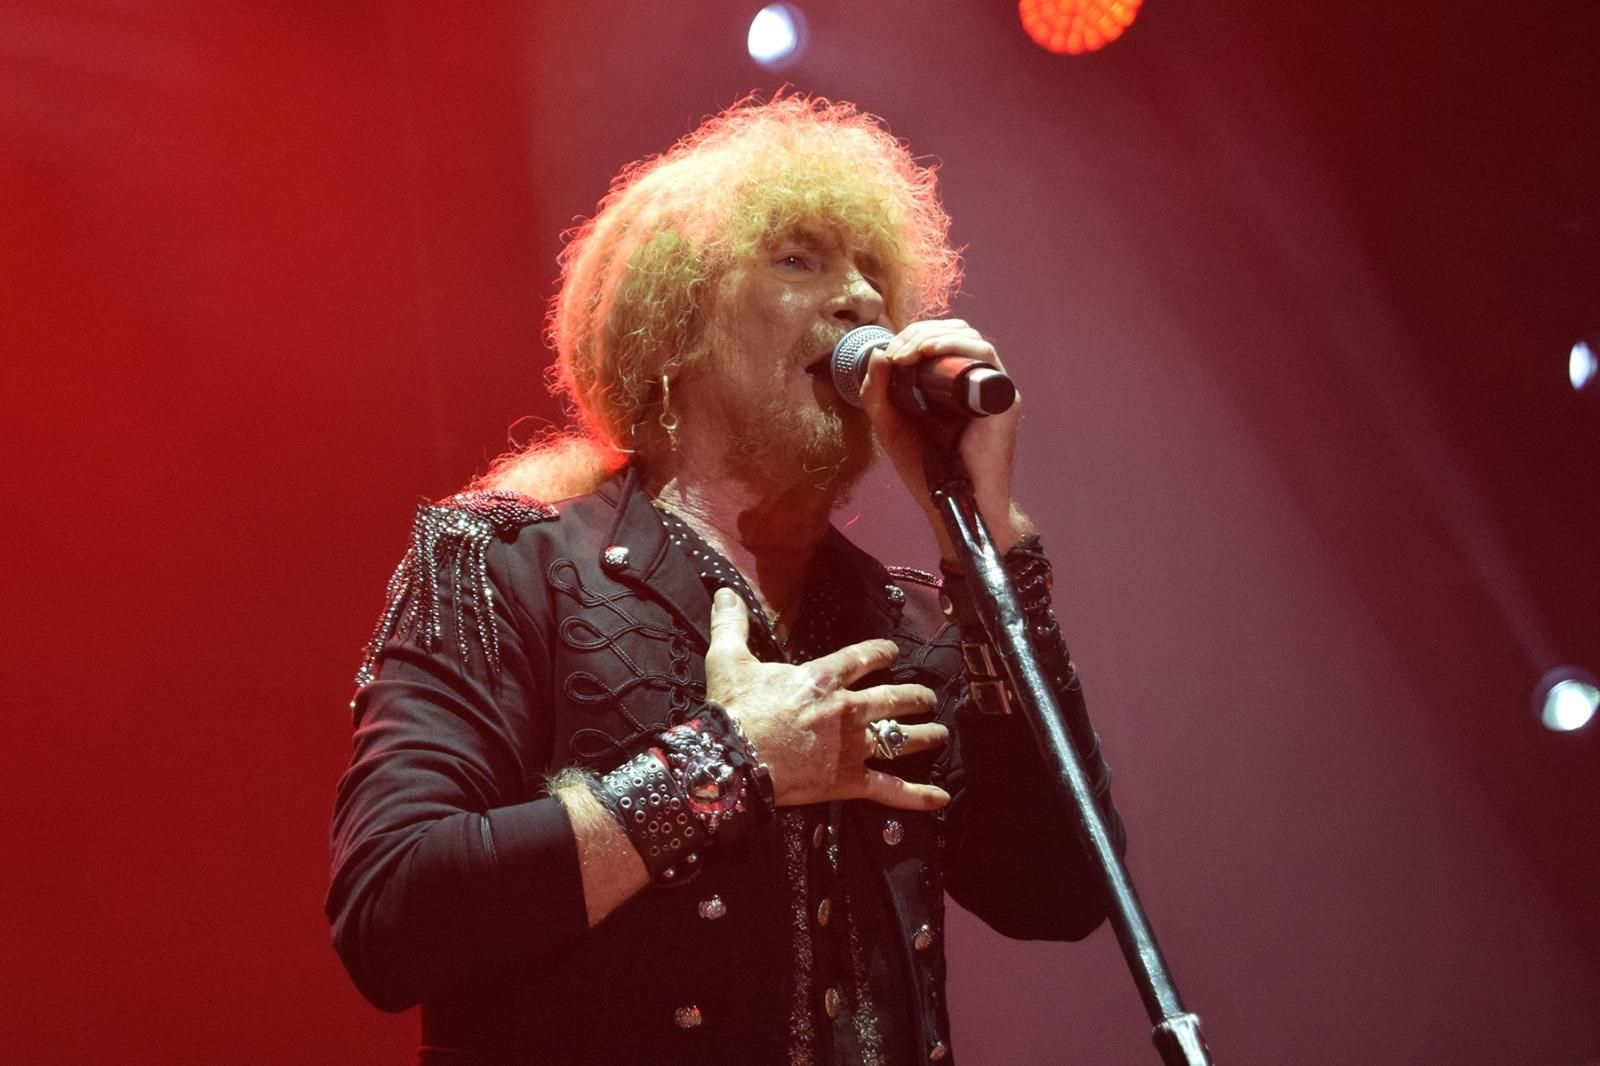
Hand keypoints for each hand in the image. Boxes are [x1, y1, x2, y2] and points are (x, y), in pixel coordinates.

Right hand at [704, 588, 949, 810]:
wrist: (733, 759)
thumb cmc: (734, 709)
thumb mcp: (727, 659)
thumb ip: (732, 625)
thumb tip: (724, 591)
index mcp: (822, 677)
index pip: (861, 658)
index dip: (881, 652)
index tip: (893, 651)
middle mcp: (847, 708)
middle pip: (892, 698)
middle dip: (915, 697)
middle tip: (928, 698)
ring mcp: (852, 745)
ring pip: (900, 738)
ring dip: (925, 736)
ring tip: (941, 734)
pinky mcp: (849, 779)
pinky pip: (890, 789)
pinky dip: (917, 795)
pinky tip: (940, 797)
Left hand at [858, 319, 1032, 560]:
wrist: (953, 502)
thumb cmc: (926, 470)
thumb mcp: (890, 426)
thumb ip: (877, 393)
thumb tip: (877, 353)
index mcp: (951, 385)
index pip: (939, 340)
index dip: (914, 335)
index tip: (890, 352)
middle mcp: (974, 381)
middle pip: (955, 332)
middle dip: (920, 333)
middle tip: (897, 352)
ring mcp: (991, 388)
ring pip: (970, 337)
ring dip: (933, 336)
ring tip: (908, 353)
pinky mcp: (1002, 398)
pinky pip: (985, 356)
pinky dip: (955, 346)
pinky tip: (929, 353)